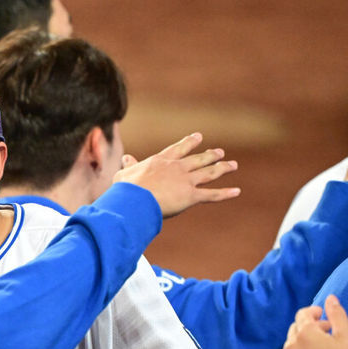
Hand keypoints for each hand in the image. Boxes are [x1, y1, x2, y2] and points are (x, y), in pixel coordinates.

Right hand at [114, 133, 239, 217]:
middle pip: (198, 159)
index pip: (178, 149)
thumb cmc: (125, 189)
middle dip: (210, 155)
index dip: (190, 142)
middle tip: (220, 152)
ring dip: (222, 168)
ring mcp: (186, 181)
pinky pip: (211, 195)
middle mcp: (177, 168)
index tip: (198, 137)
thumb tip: (127, 158)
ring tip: (232, 165)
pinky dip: (225, 193)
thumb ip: (129, 166)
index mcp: (161, 161)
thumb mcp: (124, 175)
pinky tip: (236, 191)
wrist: (134, 200)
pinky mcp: (191, 196)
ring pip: (209, 172)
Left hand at [282, 294, 347, 348]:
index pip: (303, 314)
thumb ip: (336, 314)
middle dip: (309, 328)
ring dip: (304, 344)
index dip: (314, 312)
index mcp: (304, 334)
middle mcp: (290, 348)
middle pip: (294, 330)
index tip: (323, 316)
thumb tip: (330, 298)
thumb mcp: (346, 336)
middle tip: (327, 332)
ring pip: (291, 348)